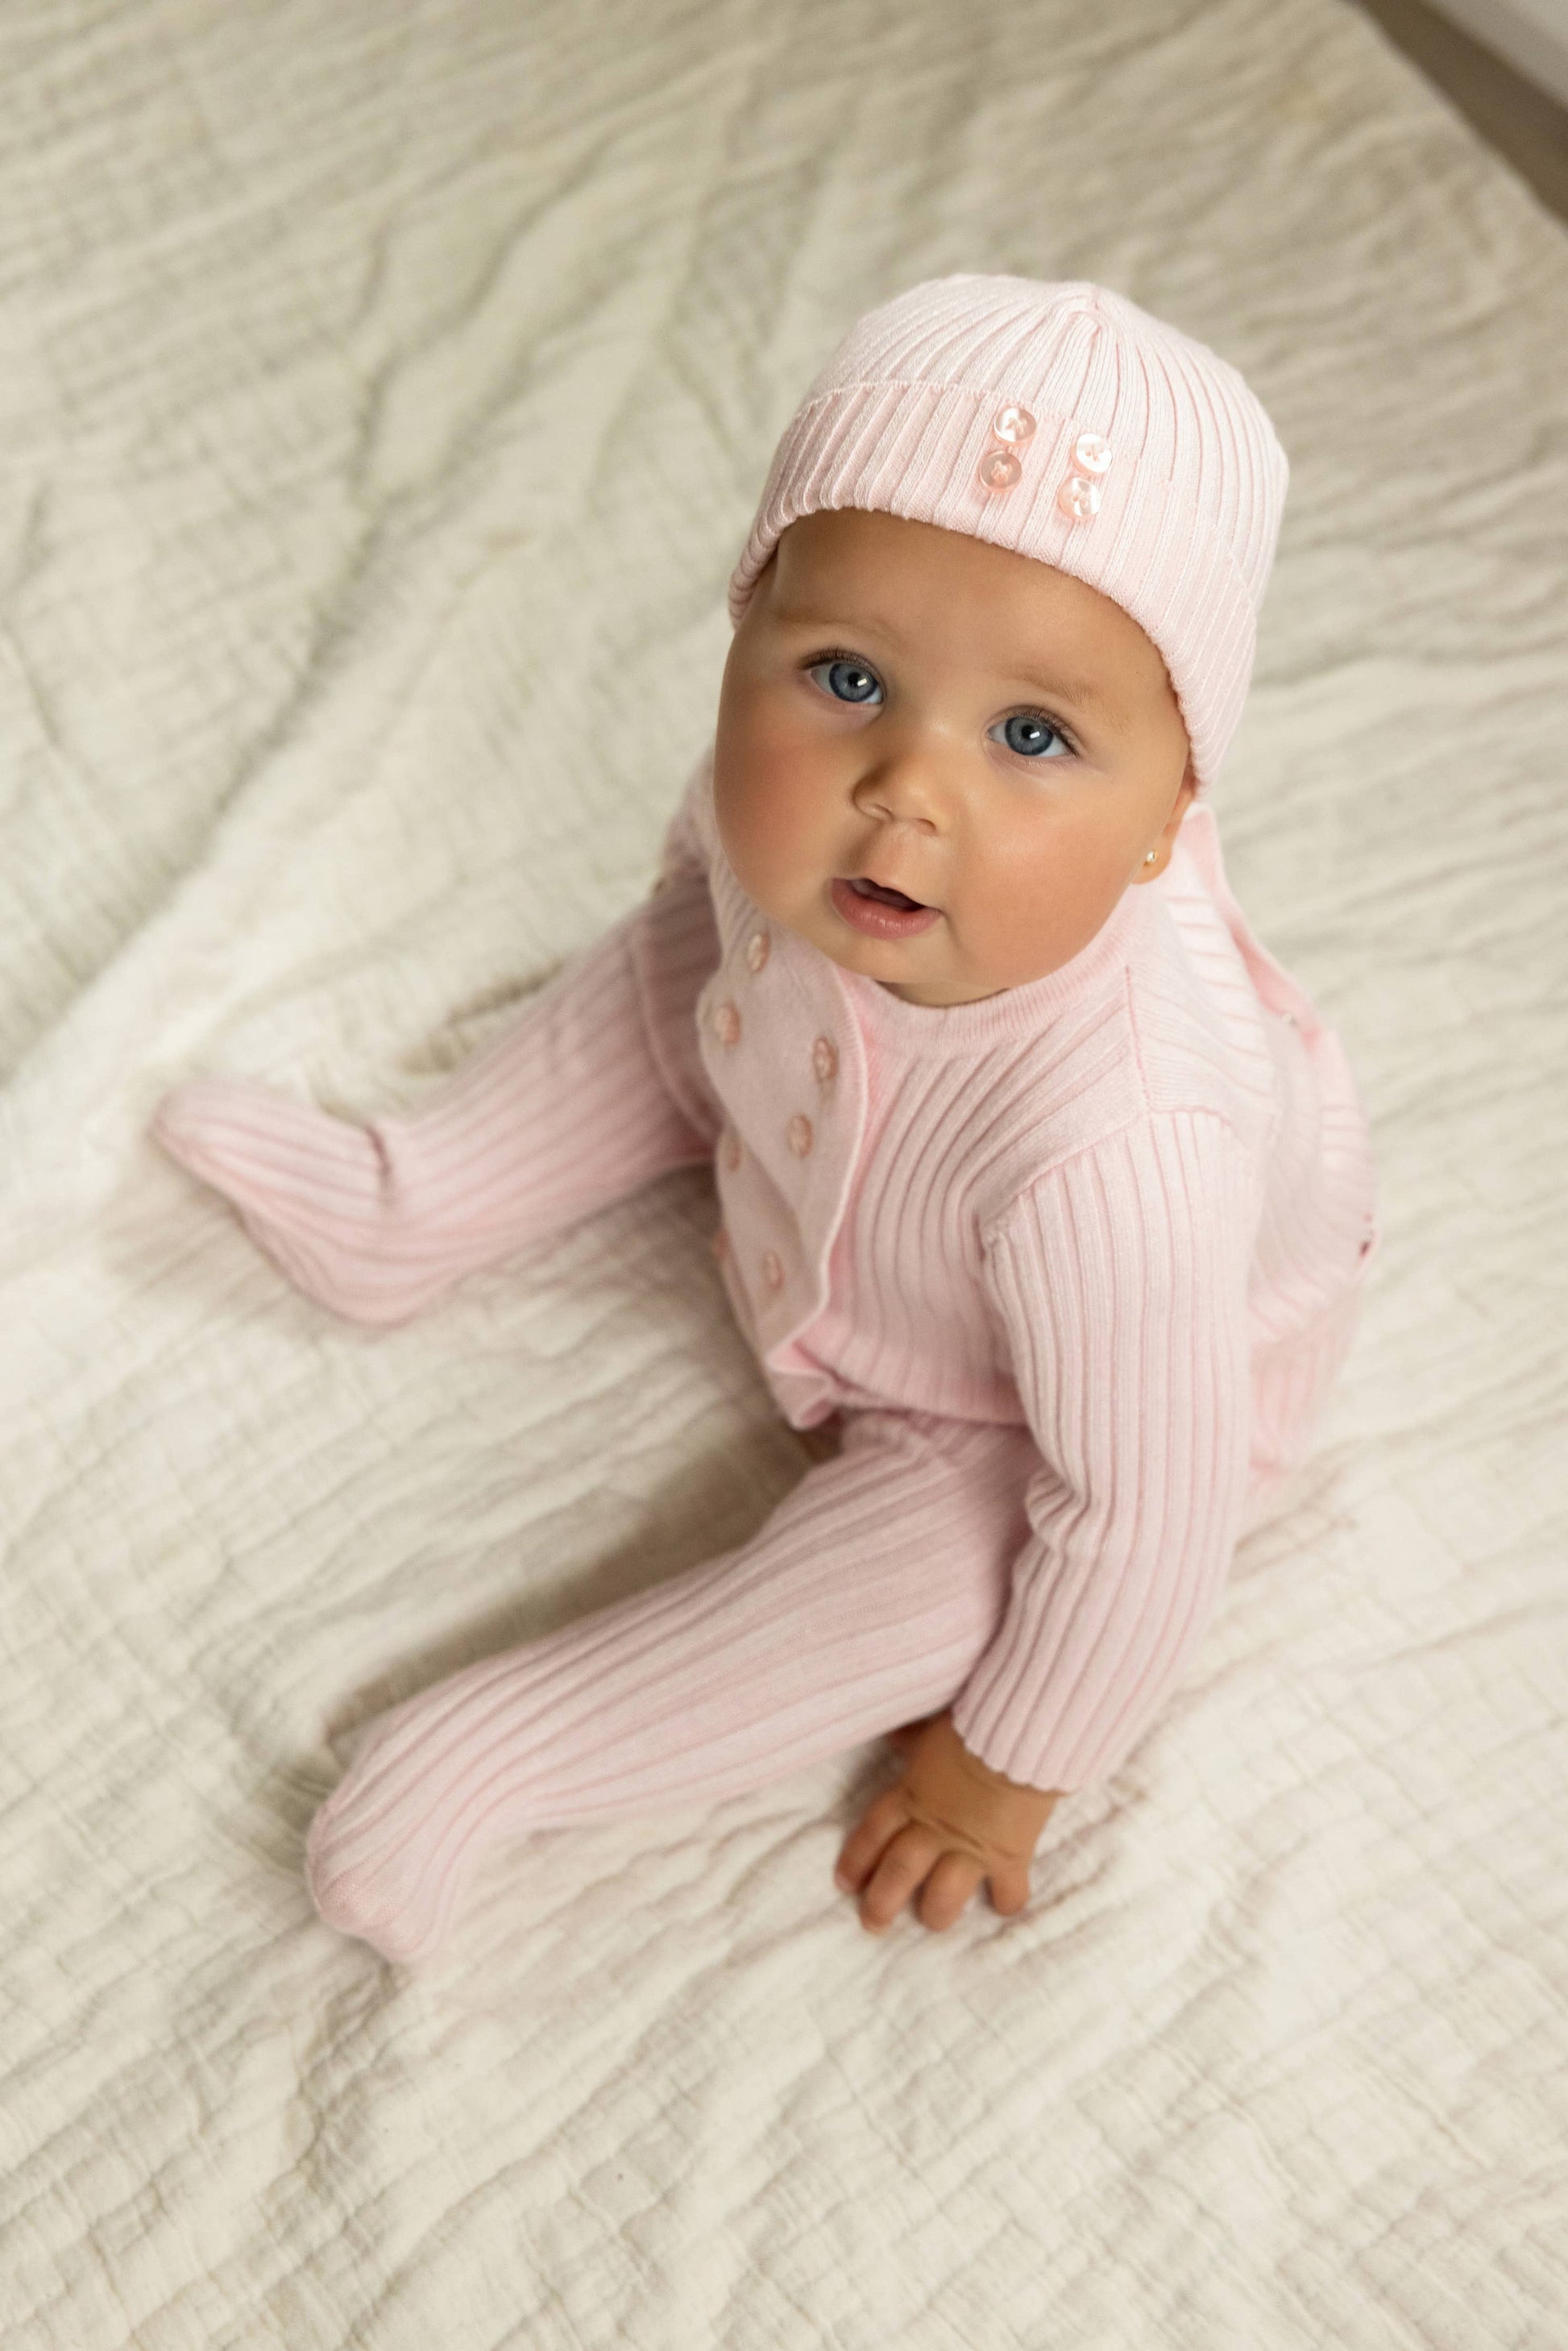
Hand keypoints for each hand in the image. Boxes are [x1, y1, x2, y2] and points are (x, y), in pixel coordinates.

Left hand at [834, 1709, 1062, 1934]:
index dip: (856, 1860)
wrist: (1022, 1736)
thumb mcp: (933, 1728)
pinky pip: (1006, 1891)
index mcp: (912, 1795)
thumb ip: (911, 1739)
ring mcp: (971, 1847)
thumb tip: (892, 1737)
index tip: (845, 1883)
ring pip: (944, 1895)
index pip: (873, 1833)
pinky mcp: (1008, 1857)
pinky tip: (1003, 1908)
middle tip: (873, 1924)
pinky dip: (1007, 1902)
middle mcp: (935, 1827)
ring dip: (936, 1913)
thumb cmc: (975, 1723)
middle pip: (899, 1872)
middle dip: (882, 1903)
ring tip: (933, 1922)